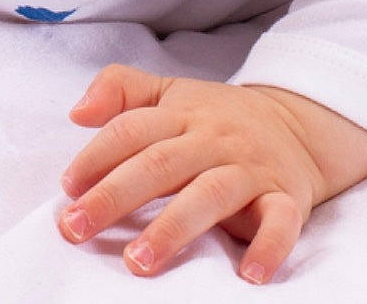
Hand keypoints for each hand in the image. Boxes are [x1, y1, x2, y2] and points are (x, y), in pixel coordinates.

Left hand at [56, 64, 366, 283]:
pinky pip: (281, 223)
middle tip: (76, 227)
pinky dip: (269, 248)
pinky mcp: (286, 198)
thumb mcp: (170, 92)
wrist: (298, 124)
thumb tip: (78, 110)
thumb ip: (122, 90)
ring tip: (138, 261)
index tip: (67, 189)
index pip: (132, 130)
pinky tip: (249, 276)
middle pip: (160, 164)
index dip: (97, 157)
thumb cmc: (218, 119)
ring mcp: (250, 170)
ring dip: (173, 228)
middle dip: (115, 196)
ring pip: (210, 195)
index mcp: (181, 116)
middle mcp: (214, 140)